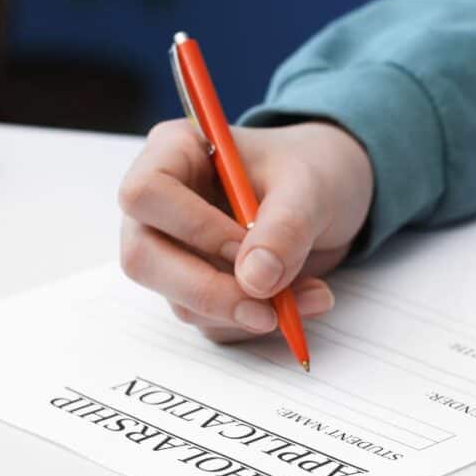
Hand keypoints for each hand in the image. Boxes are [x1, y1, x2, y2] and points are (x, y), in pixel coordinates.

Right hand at [119, 120, 372, 341]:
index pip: (146, 193)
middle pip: (144, 259)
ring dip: (246, 311)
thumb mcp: (311, 187)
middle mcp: (160, 205)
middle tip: (269, 308)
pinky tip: (301, 300)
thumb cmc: (313, 171)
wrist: (332, 197)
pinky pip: (212, 323)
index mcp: (174, 152)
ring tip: (313, 294)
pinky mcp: (196, 289)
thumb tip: (254, 280)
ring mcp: (173, 251)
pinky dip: (257, 322)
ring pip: (180, 301)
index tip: (245, 245)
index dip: (192, 227)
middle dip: (209, 291)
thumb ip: (285, 226)